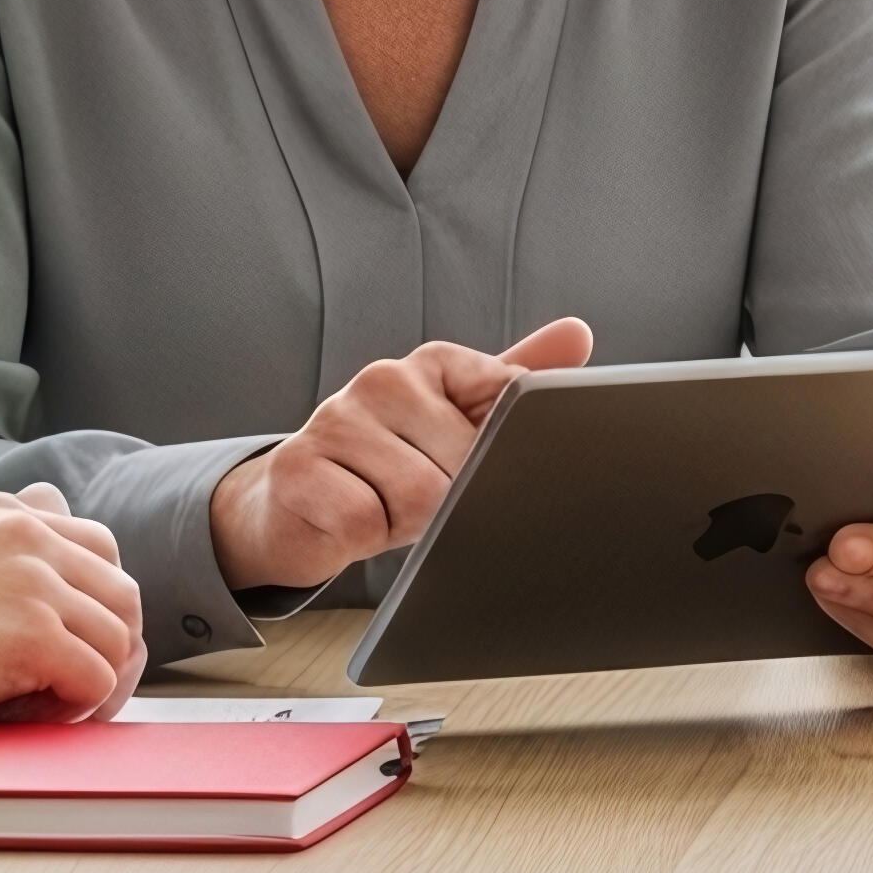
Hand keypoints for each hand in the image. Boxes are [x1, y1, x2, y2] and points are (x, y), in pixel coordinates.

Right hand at [0, 487, 139, 732]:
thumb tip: (55, 540)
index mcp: (5, 512)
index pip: (99, 549)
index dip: (91, 607)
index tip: (60, 646)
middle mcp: (27, 534)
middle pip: (123, 596)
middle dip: (106, 648)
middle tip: (65, 689)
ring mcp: (34, 582)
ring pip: (119, 641)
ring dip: (89, 684)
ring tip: (36, 705)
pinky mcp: (33, 635)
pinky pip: (97, 683)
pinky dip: (71, 712)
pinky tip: (19, 716)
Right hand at [211, 316, 595, 590]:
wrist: (295, 506)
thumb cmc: (388, 470)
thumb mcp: (457, 430)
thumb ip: (511, 389)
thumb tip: (577, 335)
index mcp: (433, 364)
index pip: (510, 405)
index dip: (499, 460)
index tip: (469, 468)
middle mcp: (384, 379)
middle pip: (465, 465)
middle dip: (451, 502)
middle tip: (417, 500)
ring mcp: (335, 419)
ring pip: (420, 497)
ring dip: (406, 523)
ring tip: (382, 508)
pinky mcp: (297, 469)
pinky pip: (365, 522)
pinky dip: (363, 537)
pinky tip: (347, 520)